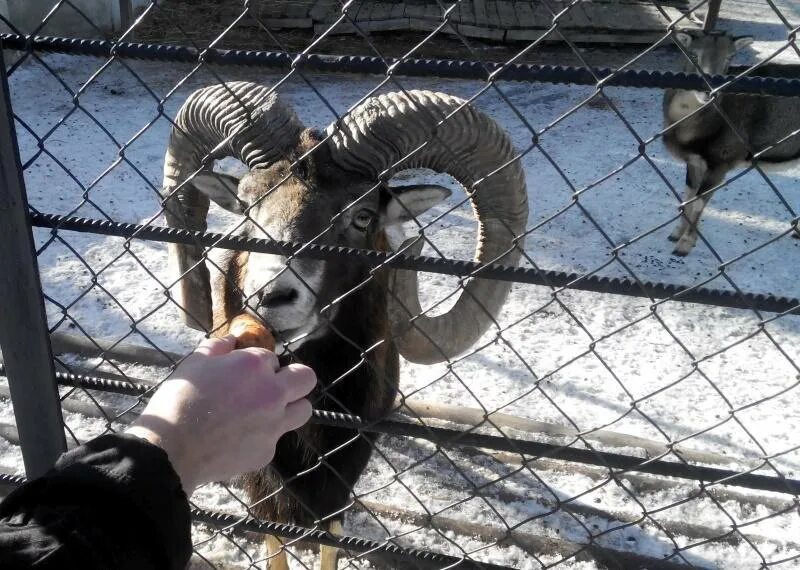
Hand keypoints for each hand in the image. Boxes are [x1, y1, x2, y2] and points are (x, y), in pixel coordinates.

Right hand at [126, 336, 315, 492]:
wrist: (171, 450)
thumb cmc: (179, 400)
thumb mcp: (195, 362)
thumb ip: (219, 346)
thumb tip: (232, 339)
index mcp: (255, 366)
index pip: (272, 358)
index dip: (259, 365)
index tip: (244, 373)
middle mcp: (272, 393)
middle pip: (306, 379)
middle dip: (294, 379)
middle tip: (275, 386)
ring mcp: (274, 424)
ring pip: (303, 410)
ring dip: (290, 407)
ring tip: (267, 411)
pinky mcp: (267, 451)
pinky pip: (276, 438)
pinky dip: (263, 436)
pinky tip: (240, 437)